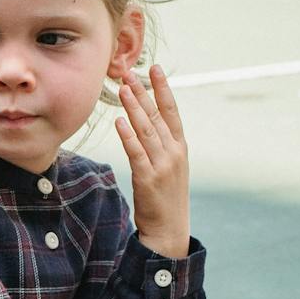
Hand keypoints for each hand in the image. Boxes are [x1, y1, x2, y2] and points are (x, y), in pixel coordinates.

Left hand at [113, 65, 189, 258]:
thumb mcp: (170, 167)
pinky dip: (128, 136)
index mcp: (180, 147)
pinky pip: (136, 153)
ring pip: (146, 130)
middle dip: (143, 92)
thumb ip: (161, 144)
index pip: (172, 111)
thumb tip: (146, 122)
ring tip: (123, 88)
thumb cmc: (166, 197)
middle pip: (157, 115)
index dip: (163, 88)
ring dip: (134, 107)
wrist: (169, 230)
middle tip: (129, 72)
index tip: (155, 68)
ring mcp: (162, 165)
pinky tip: (119, 121)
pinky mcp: (148, 179)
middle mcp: (174, 152)